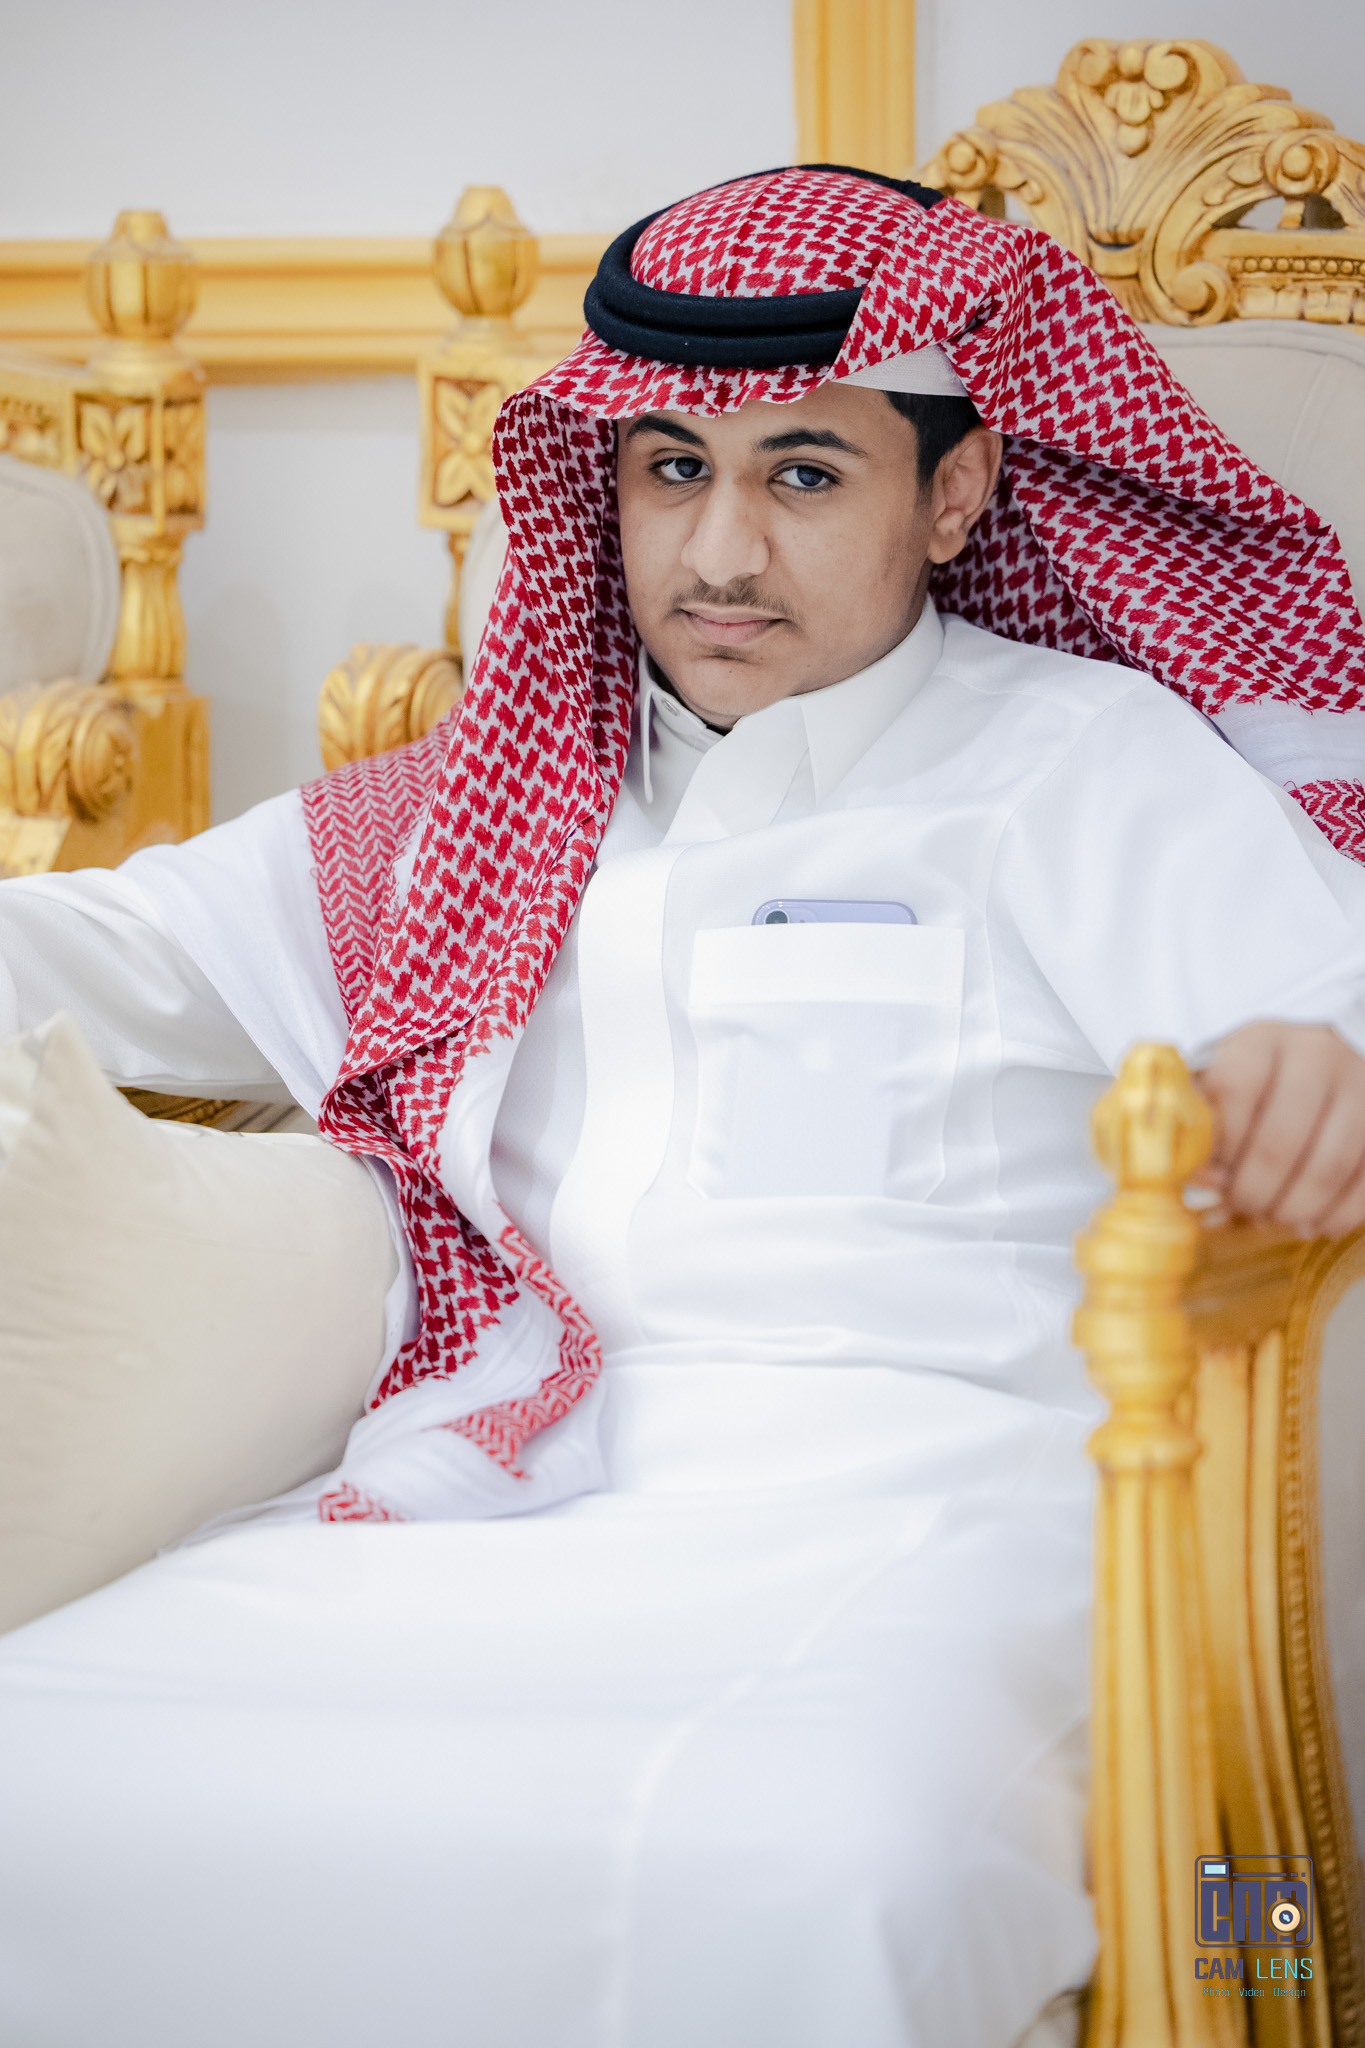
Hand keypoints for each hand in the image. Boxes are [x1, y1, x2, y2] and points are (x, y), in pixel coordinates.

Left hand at [1194, 1022, 1364, 1234]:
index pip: (1236, 1089)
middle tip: (1242, 1207)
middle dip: (1254, 1191)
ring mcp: (1360, 1089)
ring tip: (1272, 1218)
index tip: (1213, 1172)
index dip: (1222, 1144)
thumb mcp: (1221, 1082)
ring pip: (1328, 1168)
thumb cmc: (1258, 1083)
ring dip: (1294, 1208)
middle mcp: (1317, 1057)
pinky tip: (1312, 1222)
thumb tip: (1200, 1177)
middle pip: (1281, 1141)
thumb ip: (1201, 1123)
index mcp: (1261, 1043)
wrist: (1323, 1062)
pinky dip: (1337, 1215)